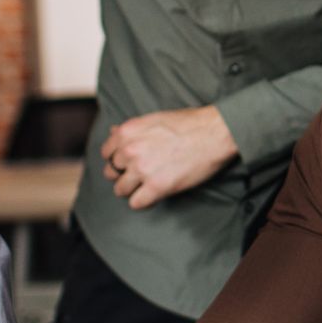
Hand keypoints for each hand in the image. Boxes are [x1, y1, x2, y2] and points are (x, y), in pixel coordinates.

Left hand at [101, 105, 237, 209]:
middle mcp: (130, 151)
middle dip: (124, 175)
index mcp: (127, 132)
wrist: (215, 133)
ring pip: (121, 190)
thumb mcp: (154, 118)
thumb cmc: (189, 123)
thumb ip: (131, 129)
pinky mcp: (157, 187)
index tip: (129, 162)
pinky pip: (137, 203)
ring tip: (148, 186)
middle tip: (140, 175)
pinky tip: (155, 194)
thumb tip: (113, 132)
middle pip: (111, 173)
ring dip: (133, 190)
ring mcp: (142, 170)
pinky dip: (144, 201)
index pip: (106, 153)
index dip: (118, 159)